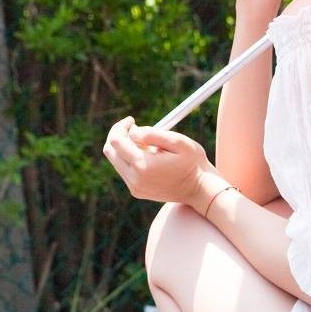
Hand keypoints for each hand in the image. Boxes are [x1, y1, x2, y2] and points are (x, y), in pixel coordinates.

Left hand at [101, 116, 217, 207]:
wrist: (200, 189)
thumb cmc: (192, 162)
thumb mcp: (178, 141)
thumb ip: (153, 133)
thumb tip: (132, 132)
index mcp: (142, 165)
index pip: (116, 141)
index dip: (121, 126)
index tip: (132, 120)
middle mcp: (134, 179)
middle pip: (110, 151)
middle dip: (118, 135)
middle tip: (133, 128)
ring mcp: (134, 187)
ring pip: (116, 161)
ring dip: (126, 148)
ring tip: (148, 146)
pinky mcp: (136, 191)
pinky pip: (125, 170)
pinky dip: (131, 159)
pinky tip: (150, 158)